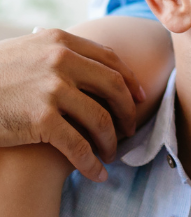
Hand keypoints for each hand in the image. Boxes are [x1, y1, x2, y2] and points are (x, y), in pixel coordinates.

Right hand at [0, 28, 145, 180]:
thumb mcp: (25, 51)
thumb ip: (55, 52)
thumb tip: (81, 58)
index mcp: (61, 41)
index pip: (110, 60)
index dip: (129, 81)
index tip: (139, 97)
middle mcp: (62, 60)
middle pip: (114, 87)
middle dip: (128, 112)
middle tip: (129, 131)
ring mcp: (53, 89)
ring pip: (101, 119)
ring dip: (111, 142)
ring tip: (110, 155)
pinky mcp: (42, 118)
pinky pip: (79, 146)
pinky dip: (92, 163)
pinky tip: (97, 174)